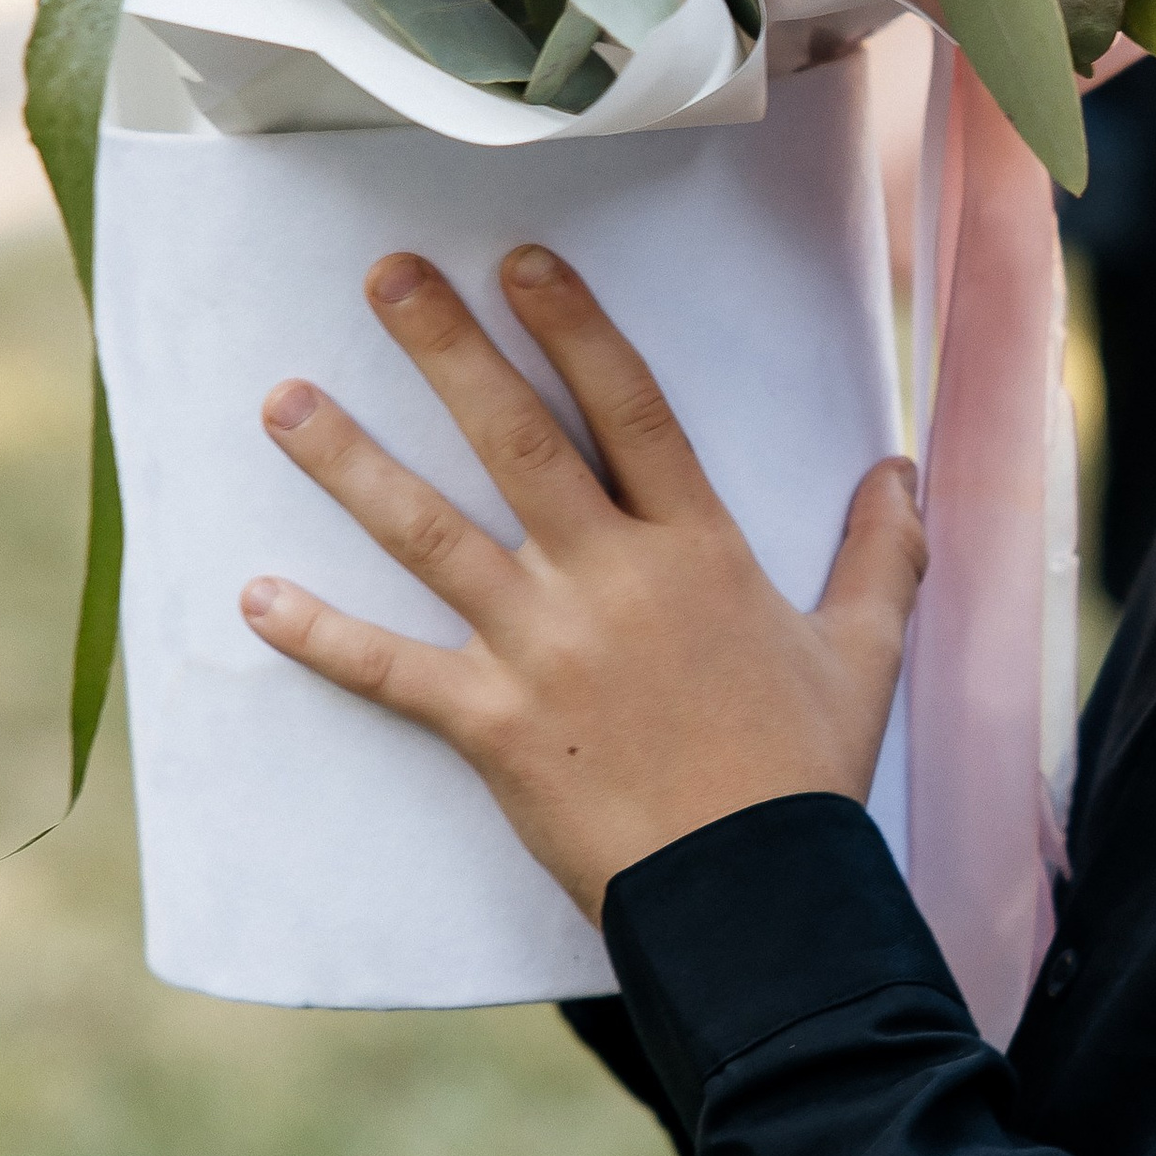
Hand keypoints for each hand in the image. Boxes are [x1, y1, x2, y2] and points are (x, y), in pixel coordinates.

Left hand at [238, 246, 925, 919]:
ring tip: (284, 400)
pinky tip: (254, 597)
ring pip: (432, 533)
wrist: (754, 894)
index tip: (523, 260)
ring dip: (352, 463)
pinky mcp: (493, 723)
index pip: (632, 409)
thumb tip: (901, 470)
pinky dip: (320, 636)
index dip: (576, 327)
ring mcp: (543, 648)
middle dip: (448, 349)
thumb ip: (881, 553)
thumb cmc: (805, 773)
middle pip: (518, 440)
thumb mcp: (863, 652)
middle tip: (387, 276)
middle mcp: (611, 579)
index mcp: (699, 551)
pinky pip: (389, 671)